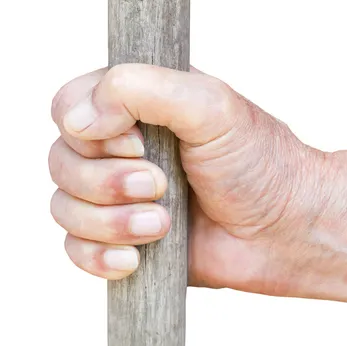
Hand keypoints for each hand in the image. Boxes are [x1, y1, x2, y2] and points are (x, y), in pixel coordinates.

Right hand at [49, 64, 346, 294]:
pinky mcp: (123, 237)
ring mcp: (119, 195)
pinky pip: (76, 249)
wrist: (286, 228)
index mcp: (137, 105)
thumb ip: (142, 89)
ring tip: (163, 223)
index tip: (140, 143)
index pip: (69, 106)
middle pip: (60, 160)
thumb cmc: (258, 162)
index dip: (91, 130)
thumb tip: (77, 119)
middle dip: (107, 181)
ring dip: (111, 220)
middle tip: (161, 184)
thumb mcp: (210, 105)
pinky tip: (137, 257)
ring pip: (64, 207)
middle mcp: (121, 148)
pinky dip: (100, 255)